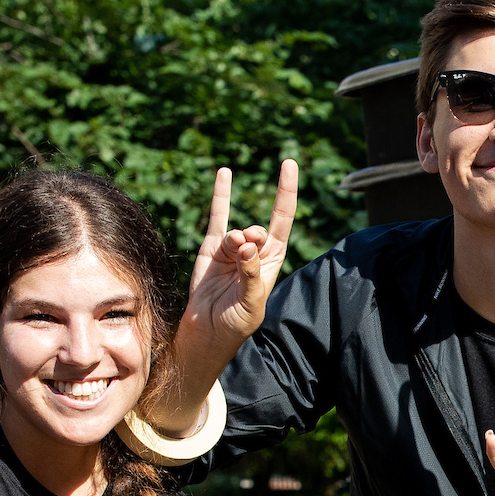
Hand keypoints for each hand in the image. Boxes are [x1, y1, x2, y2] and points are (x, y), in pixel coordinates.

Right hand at [175, 160, 297, 363]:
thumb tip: (247, 245)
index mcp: (272, 261)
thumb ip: (250, 273)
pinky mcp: (211, 248)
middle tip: (246, 251)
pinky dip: (221, 195)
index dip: (287, 193)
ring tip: (232, 255)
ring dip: (235, 241)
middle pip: (261, 229)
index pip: (283, 221)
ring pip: (238, 230)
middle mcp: (256, 252)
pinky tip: (225, 172)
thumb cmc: (235, 322)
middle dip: (255, 236)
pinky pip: (217, 217)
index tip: (288, 164)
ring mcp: (233, 248)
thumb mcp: (250, 302)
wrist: (206, 331)